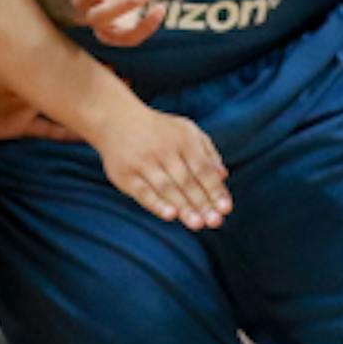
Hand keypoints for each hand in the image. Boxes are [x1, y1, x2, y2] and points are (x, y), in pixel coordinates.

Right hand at [84, 94, 230, 229]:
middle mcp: (163, 150)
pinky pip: (143, 192)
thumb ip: (207, 152)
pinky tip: (170, 215)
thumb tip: (223, 176)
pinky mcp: (125, 174)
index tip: (226, 208)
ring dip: (184, 207)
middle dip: (202, 203)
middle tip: (215, 222)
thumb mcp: (186, 131)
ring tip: (198, 224)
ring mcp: (143, 162)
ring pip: (166, 188)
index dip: (215, 189)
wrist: (116, 119)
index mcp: (183, 139)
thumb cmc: (159, 129)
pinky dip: (157, 204)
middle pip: (186, 181)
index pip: (203, 168)